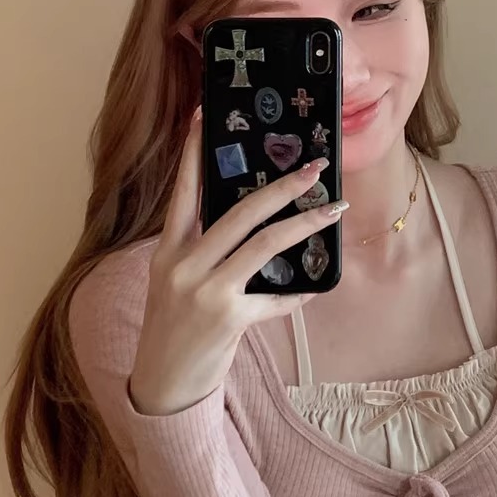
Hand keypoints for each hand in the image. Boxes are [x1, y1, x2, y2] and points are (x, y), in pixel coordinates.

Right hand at [129, 108, 345, 415]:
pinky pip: (275, 298)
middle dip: (282, 186)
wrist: (163, 382)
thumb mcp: (175, 282)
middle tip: (314, 167)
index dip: (192, 151)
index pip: (183, 190)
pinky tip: (314, 289)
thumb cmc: (173, 327)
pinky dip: (297, 294)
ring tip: (333, 209)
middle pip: (240, 211)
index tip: (203, 114)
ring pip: (264, 244)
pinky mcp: (229, 318)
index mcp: (168, 249)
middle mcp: (183, 264)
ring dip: (305, 224)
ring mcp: (206, 291)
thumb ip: (203, 251)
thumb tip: (252, 224)